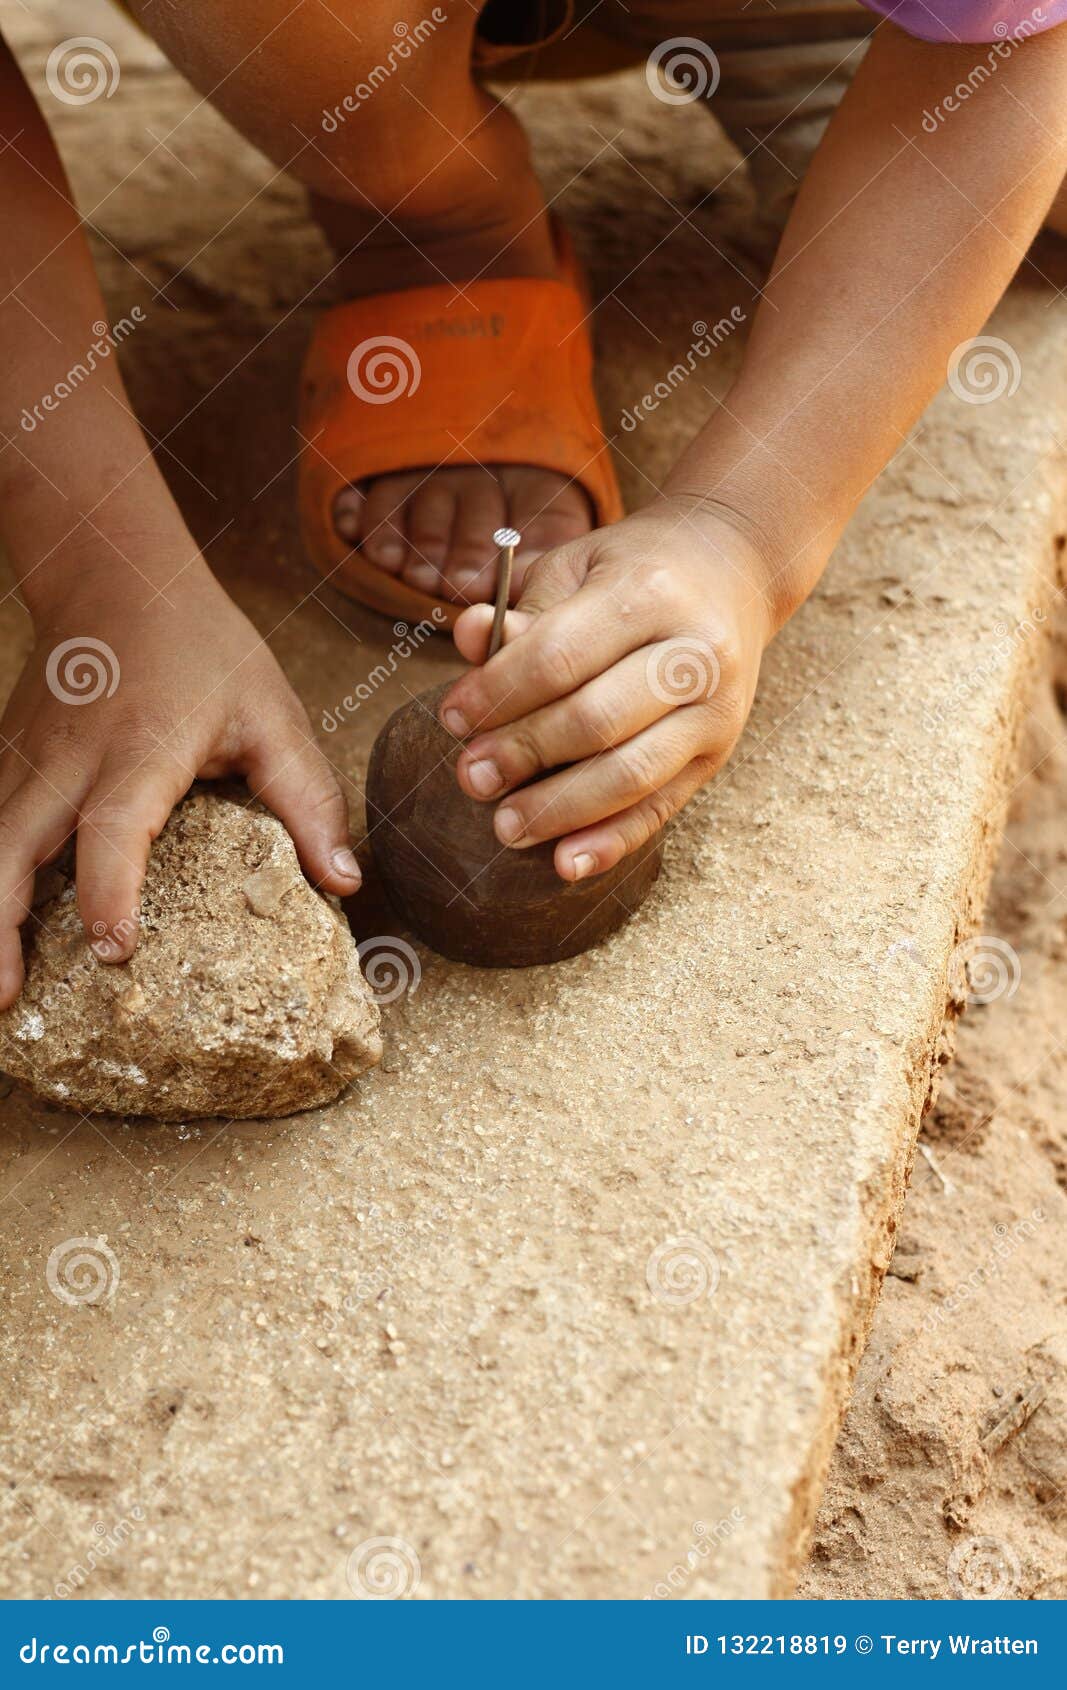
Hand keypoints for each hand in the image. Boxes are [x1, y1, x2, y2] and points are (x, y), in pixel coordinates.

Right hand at [0, 559, 359, 1005]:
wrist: (114, 575)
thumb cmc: (202, 648)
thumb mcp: (272, 713)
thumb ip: (309, 799)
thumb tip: (345, 883)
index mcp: (141, 748)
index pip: (115, 826)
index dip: (110, 889)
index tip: (114, 950)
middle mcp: (67, 760)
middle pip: (11, 845)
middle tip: (4, 999)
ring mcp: (23, 760)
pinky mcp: (2, 762)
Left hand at [438, 500, 778, 881]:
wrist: (733, 570)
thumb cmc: (633, 571)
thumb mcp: (576, 567)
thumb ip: (523, 608)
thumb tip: (468, 636)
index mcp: (650, 594)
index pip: (560, 655)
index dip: (499, 693)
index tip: (453, 719)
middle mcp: (694, 655)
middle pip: (596, 720)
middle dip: (524, 754)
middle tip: (471, 777)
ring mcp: (715, 710)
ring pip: (632, 773)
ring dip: (561, 808)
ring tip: (506, 827)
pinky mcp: (720, 752)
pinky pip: (662, 807)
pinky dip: (613, 841)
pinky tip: (565, 864)